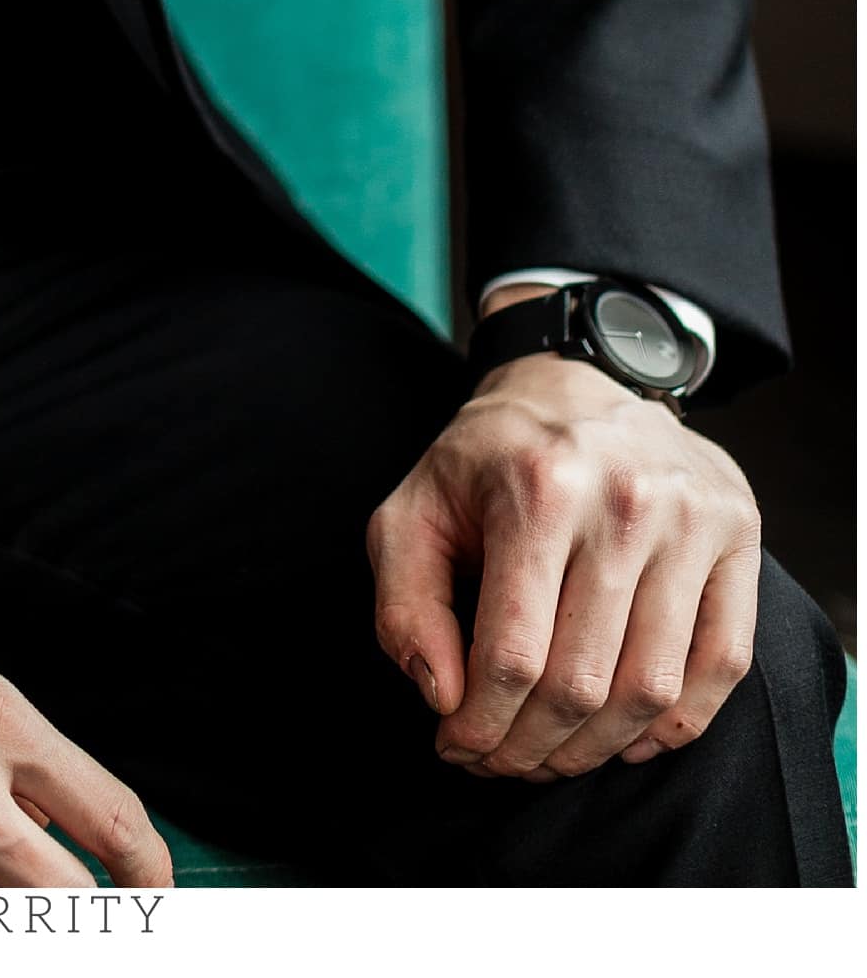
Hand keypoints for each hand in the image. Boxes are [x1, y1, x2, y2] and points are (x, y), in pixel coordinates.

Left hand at [366, 324, 760, 782]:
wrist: (576, 380)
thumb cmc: (487, 461)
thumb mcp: (414, 510)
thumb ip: (404, 604)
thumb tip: (441, 696)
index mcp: (538, 488)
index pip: (513, 655)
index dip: (479, 725)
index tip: (455, 743)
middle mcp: (625, 499)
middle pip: (582, 684)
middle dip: (531, 749)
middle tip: (500, 761)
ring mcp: (691, 516)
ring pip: (651, 690)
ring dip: (595, 751)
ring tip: (552, 752)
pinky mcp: (736, 533)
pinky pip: (722, 666)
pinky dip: (674, 725)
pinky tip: (625, 737)